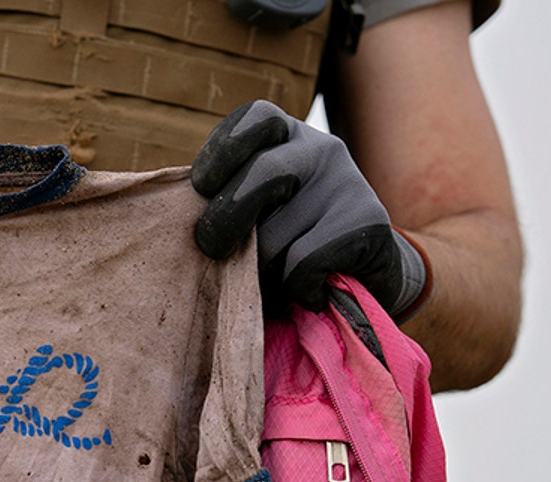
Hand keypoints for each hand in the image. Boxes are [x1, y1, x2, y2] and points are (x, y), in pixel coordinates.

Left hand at [190, 101, 426, 316]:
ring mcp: (347, 182)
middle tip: (212, 249)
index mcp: (287, 137)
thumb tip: (183, 219)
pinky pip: (302, 264)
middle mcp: (321, 149)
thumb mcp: (258, 210)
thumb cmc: (292, 241)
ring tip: (278, 278)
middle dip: (224, 221)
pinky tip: (310, 291)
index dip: (219, 155)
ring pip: (275, 237)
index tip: (203, 190)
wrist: (367, 273)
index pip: (252, 121)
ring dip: (264, 271)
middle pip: (261, 175)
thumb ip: (228, 202)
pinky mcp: (367, 221)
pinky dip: (296, 289)